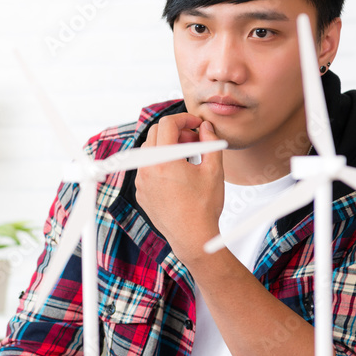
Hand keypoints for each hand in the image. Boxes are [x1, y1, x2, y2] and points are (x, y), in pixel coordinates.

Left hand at [136, 113, 224, 264]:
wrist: (192, 237)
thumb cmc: (203, 207)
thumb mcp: (213, 170)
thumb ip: (210, 142)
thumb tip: (205, 127)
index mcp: (163, 160)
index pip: (168, 124)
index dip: (185, 118)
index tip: (197, 124)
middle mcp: (147, 168)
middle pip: (156, 133)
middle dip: (176, 131)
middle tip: (194, 139)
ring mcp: (141, 181)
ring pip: (150, 150)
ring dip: (168, 146)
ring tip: (188, 157)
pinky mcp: (141, 192)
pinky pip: (147, 167)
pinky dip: (161, 163)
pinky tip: (179, 174)